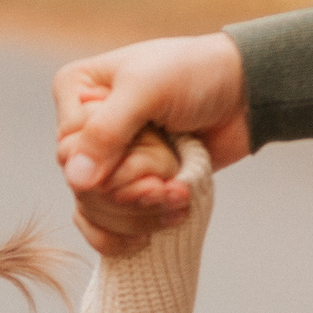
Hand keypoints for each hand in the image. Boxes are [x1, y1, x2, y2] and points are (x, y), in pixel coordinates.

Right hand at [52, 33, 249, 255]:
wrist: (243, 91)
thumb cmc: (196, 74)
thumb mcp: (148, 90)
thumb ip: (107, 131)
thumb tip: (75, 181)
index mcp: (76, 92)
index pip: (69, 151)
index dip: (106, 164)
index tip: (149, 154)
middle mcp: (83, 129)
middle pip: (81, 187)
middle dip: (128, 195)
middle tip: (166, 189)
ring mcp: (106, 160)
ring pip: (95, 211)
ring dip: (138, 216)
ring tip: (178, 201)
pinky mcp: (129, 185)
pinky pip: (103, 225)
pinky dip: (123, 236)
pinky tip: (145, 239)